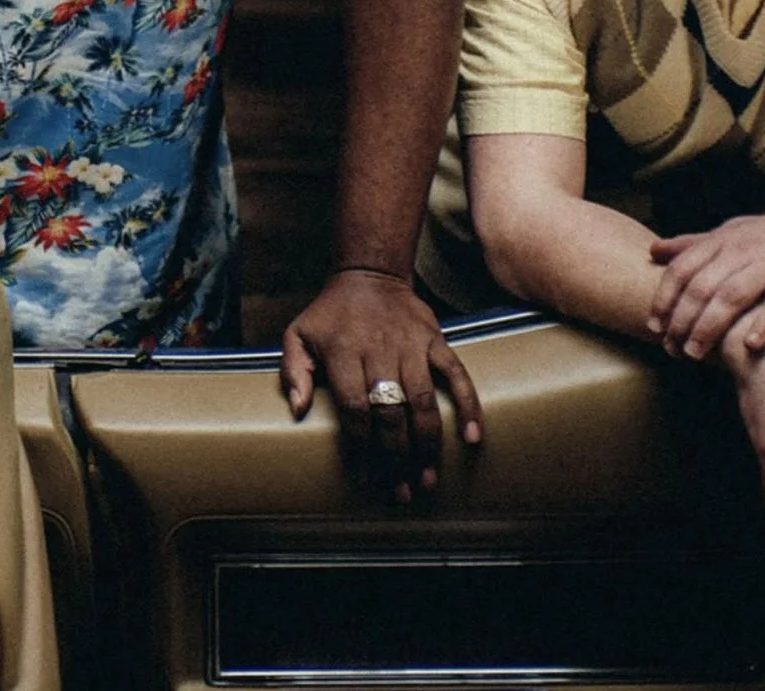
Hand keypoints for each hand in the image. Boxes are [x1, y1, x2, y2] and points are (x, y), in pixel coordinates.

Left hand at [281, 269, 482, 502]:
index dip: (361, 447)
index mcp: (343, 353)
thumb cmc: (330, 314)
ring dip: (429, 444)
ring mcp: (412, 346)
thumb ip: (292, 372)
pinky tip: (471, 438)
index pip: (355, 409)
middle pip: (391, 413)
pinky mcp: (436, 341)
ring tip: (429, 479)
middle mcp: (379, 351)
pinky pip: (457, 375)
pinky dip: (468, 405)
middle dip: (396, 458)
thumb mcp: (298, 335)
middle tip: (401, 491)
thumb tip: (296, 410)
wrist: (368, 274)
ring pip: (424, 402)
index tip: (364, 477)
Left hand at [647, 201, 764, 359]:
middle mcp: (744, 250)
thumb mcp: (733, 231)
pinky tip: (750, 345)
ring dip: (710, 326)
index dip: (665, 297)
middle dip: (682, 320)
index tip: (654, 325)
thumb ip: (694, 244)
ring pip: (733, 295)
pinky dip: (764, 323)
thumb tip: (653, 250)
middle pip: (702, 286)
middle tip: (671, 348)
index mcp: (724, 240)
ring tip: (696, 352)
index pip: (682, 268)